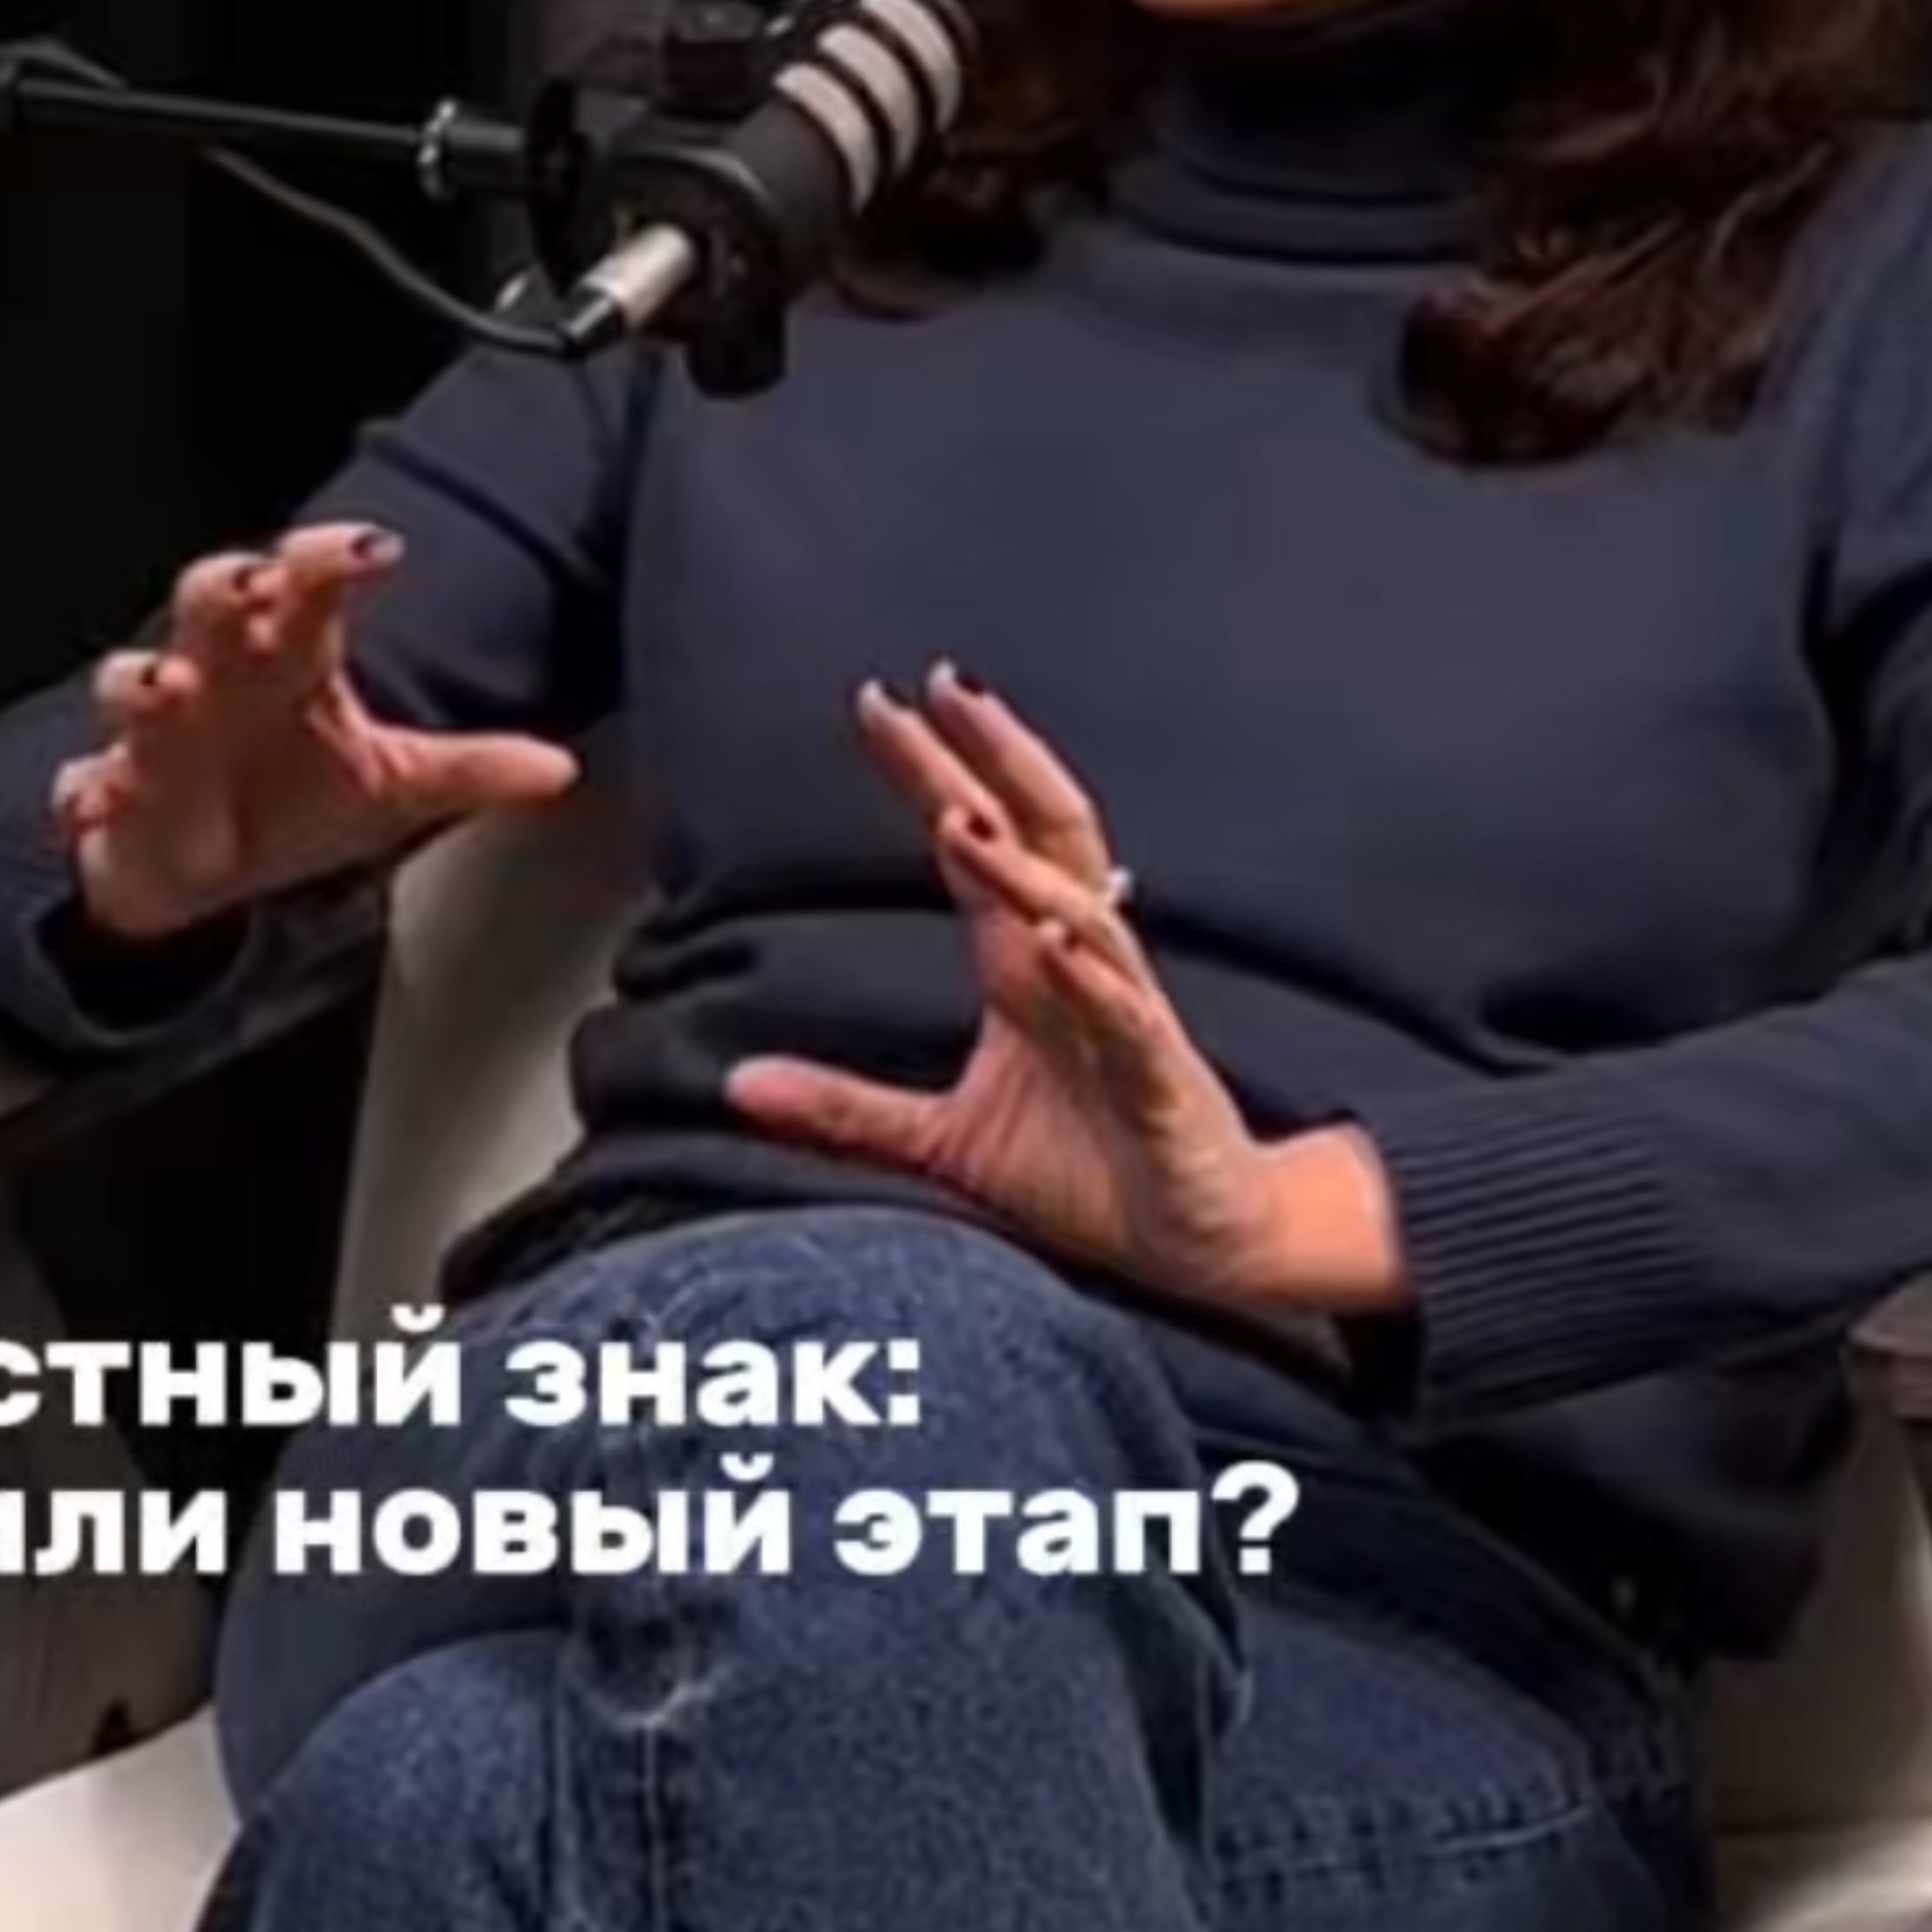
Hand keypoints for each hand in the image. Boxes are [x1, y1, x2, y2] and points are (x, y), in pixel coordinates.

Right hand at [53, 521, 577, 940]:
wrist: (201, 867)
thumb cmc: (291, 800)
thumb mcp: (393, 789)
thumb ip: (471, 770)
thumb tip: (560, 768)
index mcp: (286, 656)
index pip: (308, 584)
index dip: (333, 557)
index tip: (378, 546)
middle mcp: (216, 676)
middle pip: (207, 601)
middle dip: (225, 584)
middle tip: (254, 579)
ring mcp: (157, 736)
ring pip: (130, 683)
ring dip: (145, 681)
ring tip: (169, 685)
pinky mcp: (111, 799)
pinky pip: (85, 789)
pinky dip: (89, 794)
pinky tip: (99, 800)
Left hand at [726, 662, 1406, 1317]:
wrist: (1194, 1240)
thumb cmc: (1086, 1173)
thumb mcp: (943, 1140)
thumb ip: (846, 1109)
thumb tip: (737, 1084)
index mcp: (1027, 969)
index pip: (979, 846)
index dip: (935, 776)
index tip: (879, 706)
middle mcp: (1081, 971)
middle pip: (1043, 840)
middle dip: (995, 764)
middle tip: (942, 690)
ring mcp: (1127, 1021)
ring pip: (1084, 916)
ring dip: (1025, 872)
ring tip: (965, 823)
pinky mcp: (1162, 1084)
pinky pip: (1129, 1020)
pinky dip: (1094, 980)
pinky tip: (1058, 943)